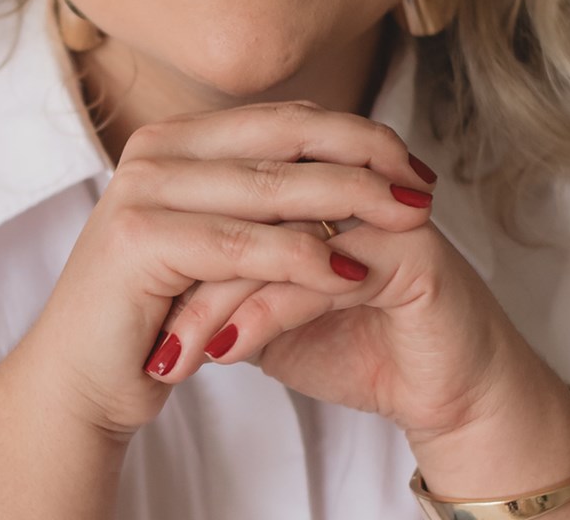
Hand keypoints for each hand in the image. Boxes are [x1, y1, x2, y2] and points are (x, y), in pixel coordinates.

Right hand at [15, 100, 435, 440]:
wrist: (81, 378)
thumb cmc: (156, 311)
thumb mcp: (215, 238)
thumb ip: (260, 197)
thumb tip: (350, 167)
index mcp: (177, 137)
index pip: (283, 117)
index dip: (355, 133)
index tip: (410, 161)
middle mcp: (156, 148)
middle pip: (284, 137)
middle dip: (364, 157)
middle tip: (423, 185)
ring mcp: (143, 188)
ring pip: (271, 186)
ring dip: (350, 202)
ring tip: (409, 222)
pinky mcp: (140, 240)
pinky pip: (242, 244)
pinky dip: (303, 256)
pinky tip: (351, 270)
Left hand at [145, 165, 539, 442]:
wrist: (442, 391)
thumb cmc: (356, 341)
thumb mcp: (272, 312)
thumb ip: (227, 277)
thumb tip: (156, 276)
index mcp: (313, 177)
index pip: (228, 188)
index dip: (177, 243)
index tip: (128, 306)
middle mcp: (347, 177)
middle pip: (244, 203)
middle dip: (186, 274)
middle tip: (143, 332)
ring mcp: (380, 206)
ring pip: (275, 238)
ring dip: (216, 299)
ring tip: (175, 353)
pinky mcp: (409, 250)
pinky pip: (319, 277)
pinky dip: (265, 315)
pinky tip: (227, 351)